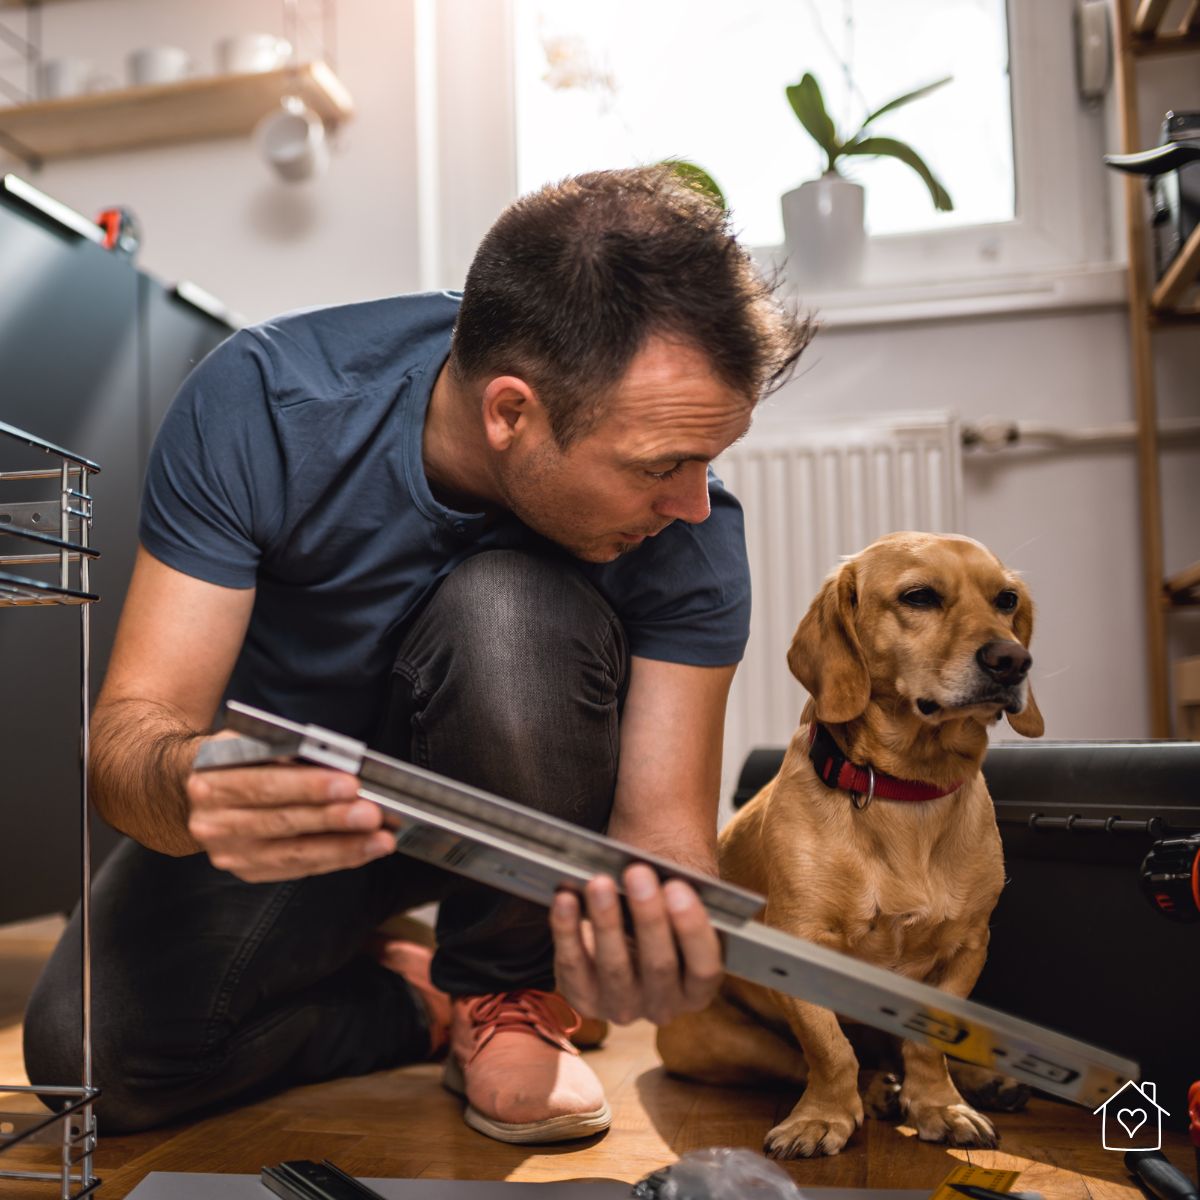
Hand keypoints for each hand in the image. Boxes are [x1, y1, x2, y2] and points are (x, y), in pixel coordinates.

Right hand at [185, 737, 393, 881]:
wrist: (194, 787)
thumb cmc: (238, 759)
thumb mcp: (250, 743)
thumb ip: (285, 752)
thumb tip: (339, 763)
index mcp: (210, 784)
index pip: (266, 786)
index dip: (310, 787)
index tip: (351, 784)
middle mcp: (213, 824)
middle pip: (282, 823)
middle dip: (333, 819)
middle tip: (373, 813)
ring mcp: (229, 853)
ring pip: (294, 853)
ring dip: (343, 847)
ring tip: (380, 839)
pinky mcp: (247, 871)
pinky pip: (298, 868)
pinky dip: (336, 859)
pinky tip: (364, 849)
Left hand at [549, 863, 722, 1025]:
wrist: (621, 940)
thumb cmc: (655, 917)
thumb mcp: (672, 911)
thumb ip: (672, 898)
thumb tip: (653, 872)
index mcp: (697, 988)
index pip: (703, 968)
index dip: (692, 929)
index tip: (678, 886)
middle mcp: (664, 1005)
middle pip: (659, 965)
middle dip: (648, 916)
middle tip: (638, 873)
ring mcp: (623, 1007)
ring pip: (614, 968)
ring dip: (606, 921)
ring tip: (599, 882)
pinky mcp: (584, 999)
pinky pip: (573, 967)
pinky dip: (567, 930)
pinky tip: (566, 898)